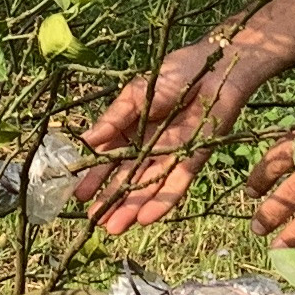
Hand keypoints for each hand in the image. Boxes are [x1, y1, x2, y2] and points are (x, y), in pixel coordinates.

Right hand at [75, 0, 294, 233]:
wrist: (215, 66)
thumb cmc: (174, 73)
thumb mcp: (136, 95)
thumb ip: (114, 119)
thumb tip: (87, 139)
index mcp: (132, 130)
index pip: (109, 158)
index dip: (95, 176)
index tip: (79, 195)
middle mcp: (150, 147)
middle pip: (128, 178)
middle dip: (112, 200)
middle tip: (95, 222)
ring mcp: (172, 155)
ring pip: (150, 186)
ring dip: (133, 207)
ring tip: (116, 228)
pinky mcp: (194, 158)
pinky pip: (177, 183)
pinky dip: (163, 200)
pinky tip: (147, 218)